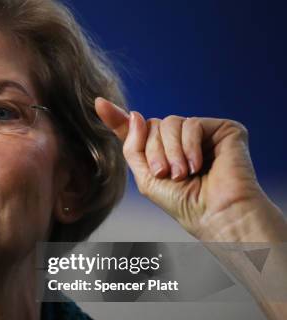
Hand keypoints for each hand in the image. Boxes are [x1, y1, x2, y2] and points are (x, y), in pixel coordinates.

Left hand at [95, 97, 285, 240]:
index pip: (138, 130)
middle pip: (152, 125)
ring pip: (170, 123)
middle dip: (154, 152)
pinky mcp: (222, 129)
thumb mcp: (145, 177)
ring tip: (181, 174)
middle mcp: (181, 139)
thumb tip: (135, 115)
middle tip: (165, 174)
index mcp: (163, 151)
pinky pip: (192, 124)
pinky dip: (190, 147)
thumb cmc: (183, 203)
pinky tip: (197, 166)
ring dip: (170, 152)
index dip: (117, 117)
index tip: (99, 103)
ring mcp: (202, 133)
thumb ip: (133, 147)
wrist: (215, 213)